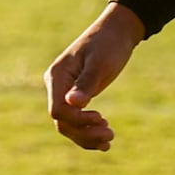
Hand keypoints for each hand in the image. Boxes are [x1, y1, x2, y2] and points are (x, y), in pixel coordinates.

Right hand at [44, 3, 144, 150]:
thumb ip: (86, 84)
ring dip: (87, 136)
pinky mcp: (76, 97)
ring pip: (68, 125)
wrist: (117, 31)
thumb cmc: (108, 44)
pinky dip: (88, 133)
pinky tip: (104, 143)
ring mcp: (64, 92)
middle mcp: (56, 86)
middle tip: (110, 134)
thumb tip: (73, 103)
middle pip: (62, 121)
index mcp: (57, 76)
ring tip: (109, 140)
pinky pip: (76, 121)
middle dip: (84, 132)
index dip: (78, 120)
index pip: (58, 110)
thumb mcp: (99, 63)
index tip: (102, 118)